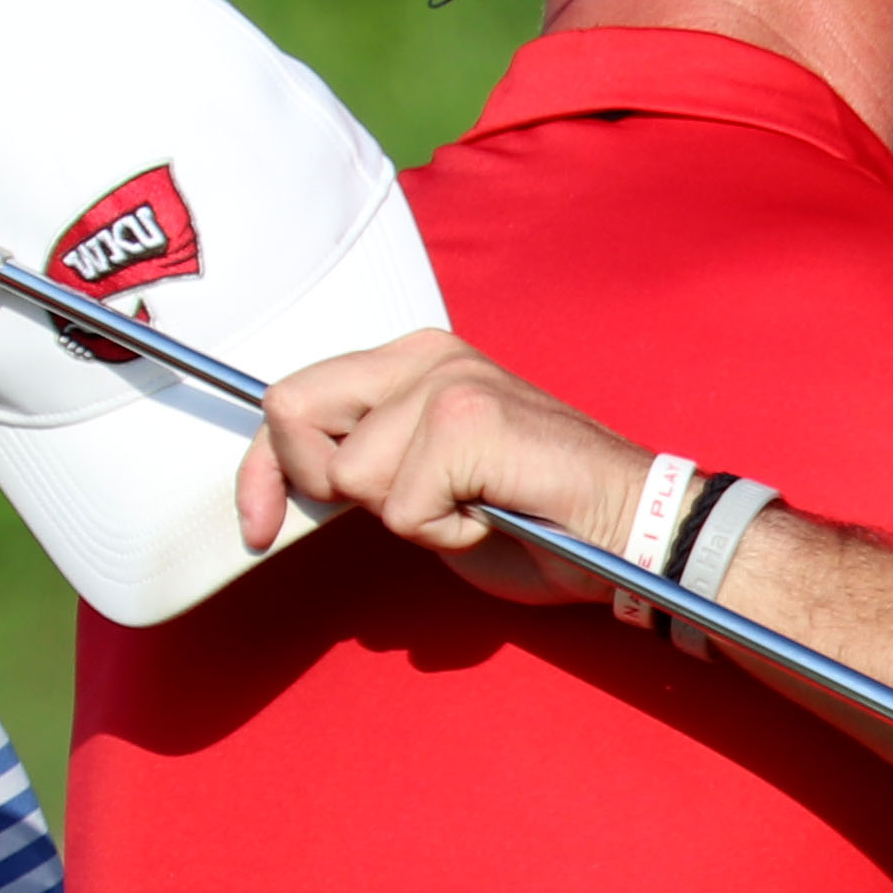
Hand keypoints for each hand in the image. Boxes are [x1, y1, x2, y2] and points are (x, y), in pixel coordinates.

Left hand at [237, 330, 648, 607]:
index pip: (290, 398)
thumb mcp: (426, 483)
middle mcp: (426, 356)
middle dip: (321, 485)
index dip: (260, 470)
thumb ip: (366, 464)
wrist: (633, 528)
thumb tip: (292, 484)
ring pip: (351, 475)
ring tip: (471, 510)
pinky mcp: (469, 420)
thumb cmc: (537, 516)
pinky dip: (444, 536)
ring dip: (408, 520)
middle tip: (401, 513)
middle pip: (291, 411)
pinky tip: (492, 517)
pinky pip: (402, 508)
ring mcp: (448, 382)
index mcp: (412, 360)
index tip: (261, 525)